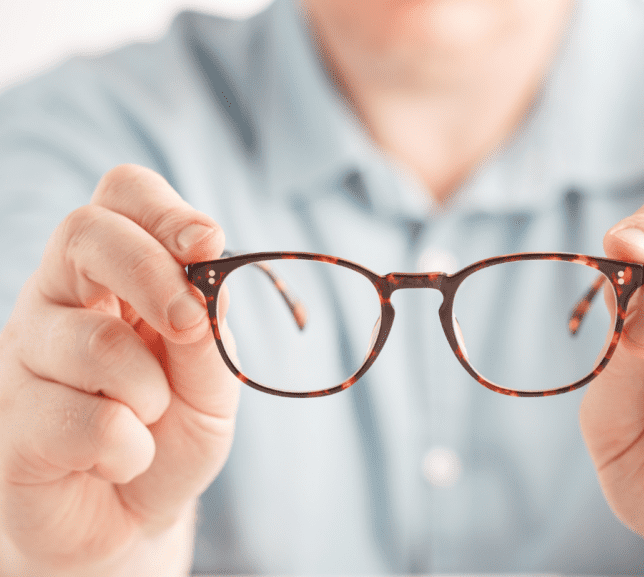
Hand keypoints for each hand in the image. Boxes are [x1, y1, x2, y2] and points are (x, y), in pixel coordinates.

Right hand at [0, 164, 239, 575]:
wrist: (133, 515)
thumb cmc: (173, 433)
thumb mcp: (212, 382)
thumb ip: (209, 334)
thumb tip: (203, 285)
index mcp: (112, 275)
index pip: (121, 197)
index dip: (164, 209)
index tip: (206, 243)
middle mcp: (59, 299)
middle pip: (85, 233)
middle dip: (155, 275)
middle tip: (190, 327)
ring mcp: (25, 355)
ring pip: (96, 342)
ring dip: (152, 394)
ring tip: (148, 421)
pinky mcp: (9, 421)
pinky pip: (87, 422)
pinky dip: (130, 450)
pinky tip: (118, 460)